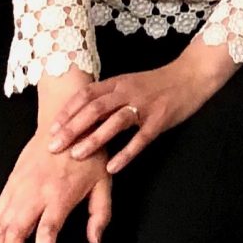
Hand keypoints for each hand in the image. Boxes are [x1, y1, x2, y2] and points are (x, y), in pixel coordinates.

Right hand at [0, 137, 111, 242]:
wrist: (65, 121)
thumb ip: (101, 214)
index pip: (46, 231)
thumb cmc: (88, 155)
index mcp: (60, 194)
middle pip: (15, 233)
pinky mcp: (9, 185)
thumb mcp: (105, 182)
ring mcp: (18, 189)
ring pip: (0, 227)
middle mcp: (34, 193)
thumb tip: (94, 242)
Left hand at [45, 43, 230, 173]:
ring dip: (94, 139)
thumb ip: (108, 96)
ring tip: (77, 156)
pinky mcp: (160, 120)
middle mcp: (128, 92)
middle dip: (72, 128)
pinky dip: (125, 153)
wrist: (192, 76)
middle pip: (94, 109)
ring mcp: (144, 106)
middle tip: (54, 146)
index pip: (86, 95)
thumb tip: (81, 114)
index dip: (67, 112)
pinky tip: (112, 167)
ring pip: (114, 122)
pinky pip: (140, 139)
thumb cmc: (158, 83)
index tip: (51, 129)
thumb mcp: (130, 83)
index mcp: (118, 83)